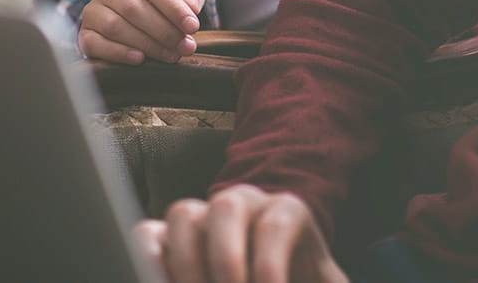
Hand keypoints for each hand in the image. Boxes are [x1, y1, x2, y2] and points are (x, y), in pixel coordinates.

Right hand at [78, 0, 204, 64]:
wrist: (134, 23)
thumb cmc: (161, 6)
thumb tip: (191, 7)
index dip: (173, 7)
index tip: (192, 26)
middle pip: (134, 8)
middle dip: (164, 30)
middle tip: (185, 47)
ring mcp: (92, 10)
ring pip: (116, 26)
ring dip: (147, 44)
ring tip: (171, 55)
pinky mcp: (84, 34)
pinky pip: (97, 44)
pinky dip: (119, 53)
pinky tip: (140, 59)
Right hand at [133, 186, 347, 282]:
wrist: (275, 270)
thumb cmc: (299, 276)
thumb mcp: (322, 281)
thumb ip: (330, 282)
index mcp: (286, 210)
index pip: (276, 225)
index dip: (269, 265)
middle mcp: (243, 203)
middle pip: (227, 206)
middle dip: (225, 258)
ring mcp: (203, 214)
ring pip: (184, 215)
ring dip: (186, 265)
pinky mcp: (166, 234)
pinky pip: (147, 233)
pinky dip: (148, 261)